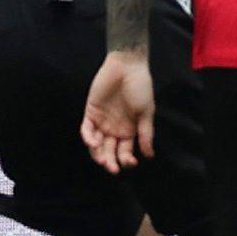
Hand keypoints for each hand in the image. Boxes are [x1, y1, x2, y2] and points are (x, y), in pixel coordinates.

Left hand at [81, 53, 154, 174]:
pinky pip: (87, 130)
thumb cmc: (141, 87)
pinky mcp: (91, 112)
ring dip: (98, 154)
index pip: (125, 151)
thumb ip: (146, 133)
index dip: (127, 160)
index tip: (131, 162)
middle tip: (112, 168)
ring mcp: (102, 121)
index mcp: (130, 130)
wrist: (127, 67)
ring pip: (97, 144)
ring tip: (102, 160)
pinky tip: (94, 142)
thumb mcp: (147, 112)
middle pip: (110, 151)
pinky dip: (89, 138)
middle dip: (110, 161)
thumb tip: (149, 155)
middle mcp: (115, 129)